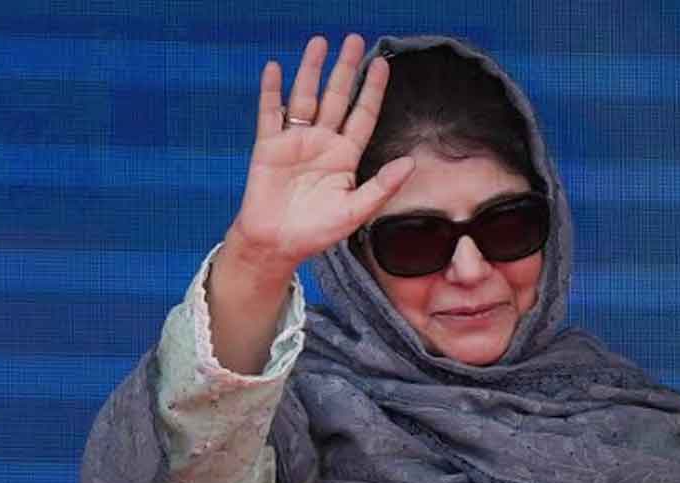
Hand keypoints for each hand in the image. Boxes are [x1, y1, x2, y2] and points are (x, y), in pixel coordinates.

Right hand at [228, 34, 414, 271]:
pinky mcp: (269, 146)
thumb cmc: (317, 232)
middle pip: (336, 98)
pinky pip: (270, 113)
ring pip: (305, 97)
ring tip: (319, 43)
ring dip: (311, 70)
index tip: (381, 65)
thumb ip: (382, 187)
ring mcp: (295, 141)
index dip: (371, 91)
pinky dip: (271, 91)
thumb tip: (410, 164)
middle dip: (344, 70)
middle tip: (354, 40)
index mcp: (344, 157)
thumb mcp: (356, 212)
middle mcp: (322, 143)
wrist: (278, 244)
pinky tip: (276, 68)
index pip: (362, 116)